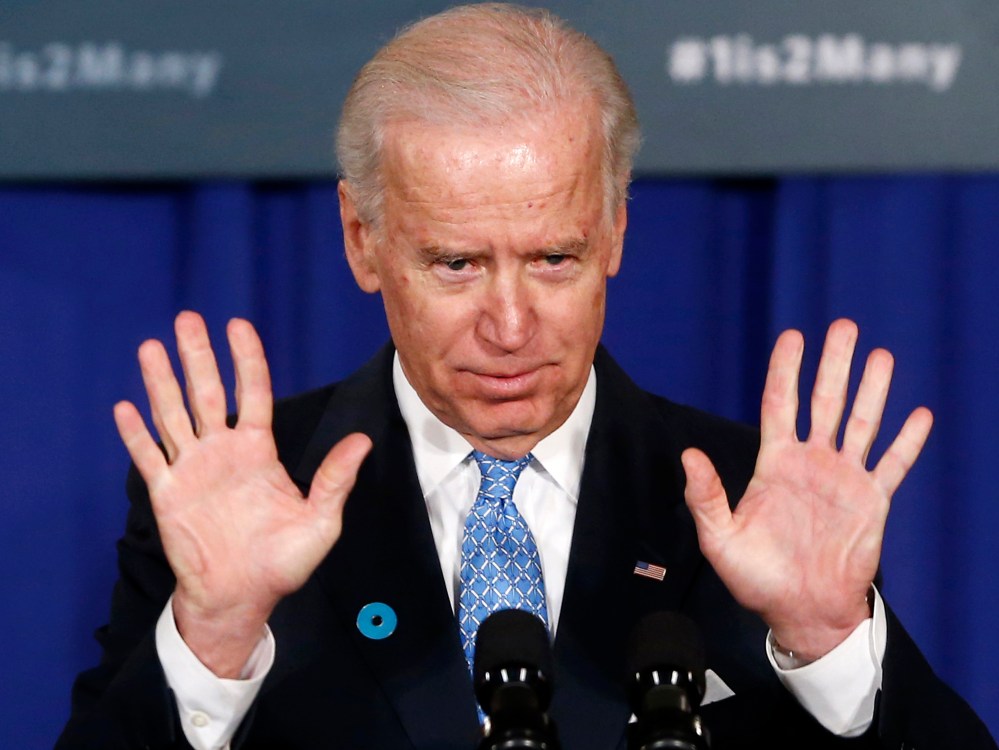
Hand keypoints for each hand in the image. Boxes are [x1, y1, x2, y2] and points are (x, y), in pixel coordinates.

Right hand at [114, 311, 371, 675]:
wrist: (241, 596)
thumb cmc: (283, 561)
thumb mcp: (320, 521)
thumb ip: (335, 479)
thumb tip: (362, 441)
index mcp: (258, 450)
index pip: (253, 393)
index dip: (246, 359)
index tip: (238, 325)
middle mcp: (223, 451)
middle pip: (207, 393)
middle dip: (198, 356)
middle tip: (188, 319)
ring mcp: (193, 469)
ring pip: (174, 415)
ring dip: (161, 382)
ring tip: (151, 347)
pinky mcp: (168, 493)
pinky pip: (149, 457)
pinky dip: (136, 434)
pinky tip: (125, 407)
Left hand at [681, 319, 932, 660]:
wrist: (801, 611)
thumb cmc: (756, 577)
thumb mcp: (720, 539)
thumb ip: (705, 497)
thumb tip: (688, 455)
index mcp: (774, 463)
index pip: (780, 404)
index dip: (785, 370)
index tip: (792, 336)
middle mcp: (811, 462)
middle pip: (825, 401)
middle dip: (834, 364)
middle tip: (844, 326)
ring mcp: (844, 479)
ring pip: (862, 423)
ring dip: (872, 390)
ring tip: (881, 355)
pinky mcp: (872, 502)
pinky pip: (893, 465)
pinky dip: (907, 441)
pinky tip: (918, 414)